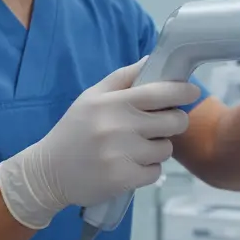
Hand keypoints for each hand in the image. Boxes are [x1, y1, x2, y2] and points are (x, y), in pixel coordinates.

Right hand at [0, 59, 200, 228]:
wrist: (47, 172)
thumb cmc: (74, 130)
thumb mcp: (92, 97)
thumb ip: (123, 78)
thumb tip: (152, 59)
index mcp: (112, 103)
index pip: (160, 92)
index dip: (183, 90)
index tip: (191, 91)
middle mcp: (119, 127)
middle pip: (173, 121)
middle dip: (174, 122)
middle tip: (161, 125)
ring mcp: (122, 154)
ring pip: (166, 148)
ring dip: (158, 149)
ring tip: (136, 148)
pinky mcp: (123, 179)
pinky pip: (156, 172)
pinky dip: (148, 170)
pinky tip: (129, 166)